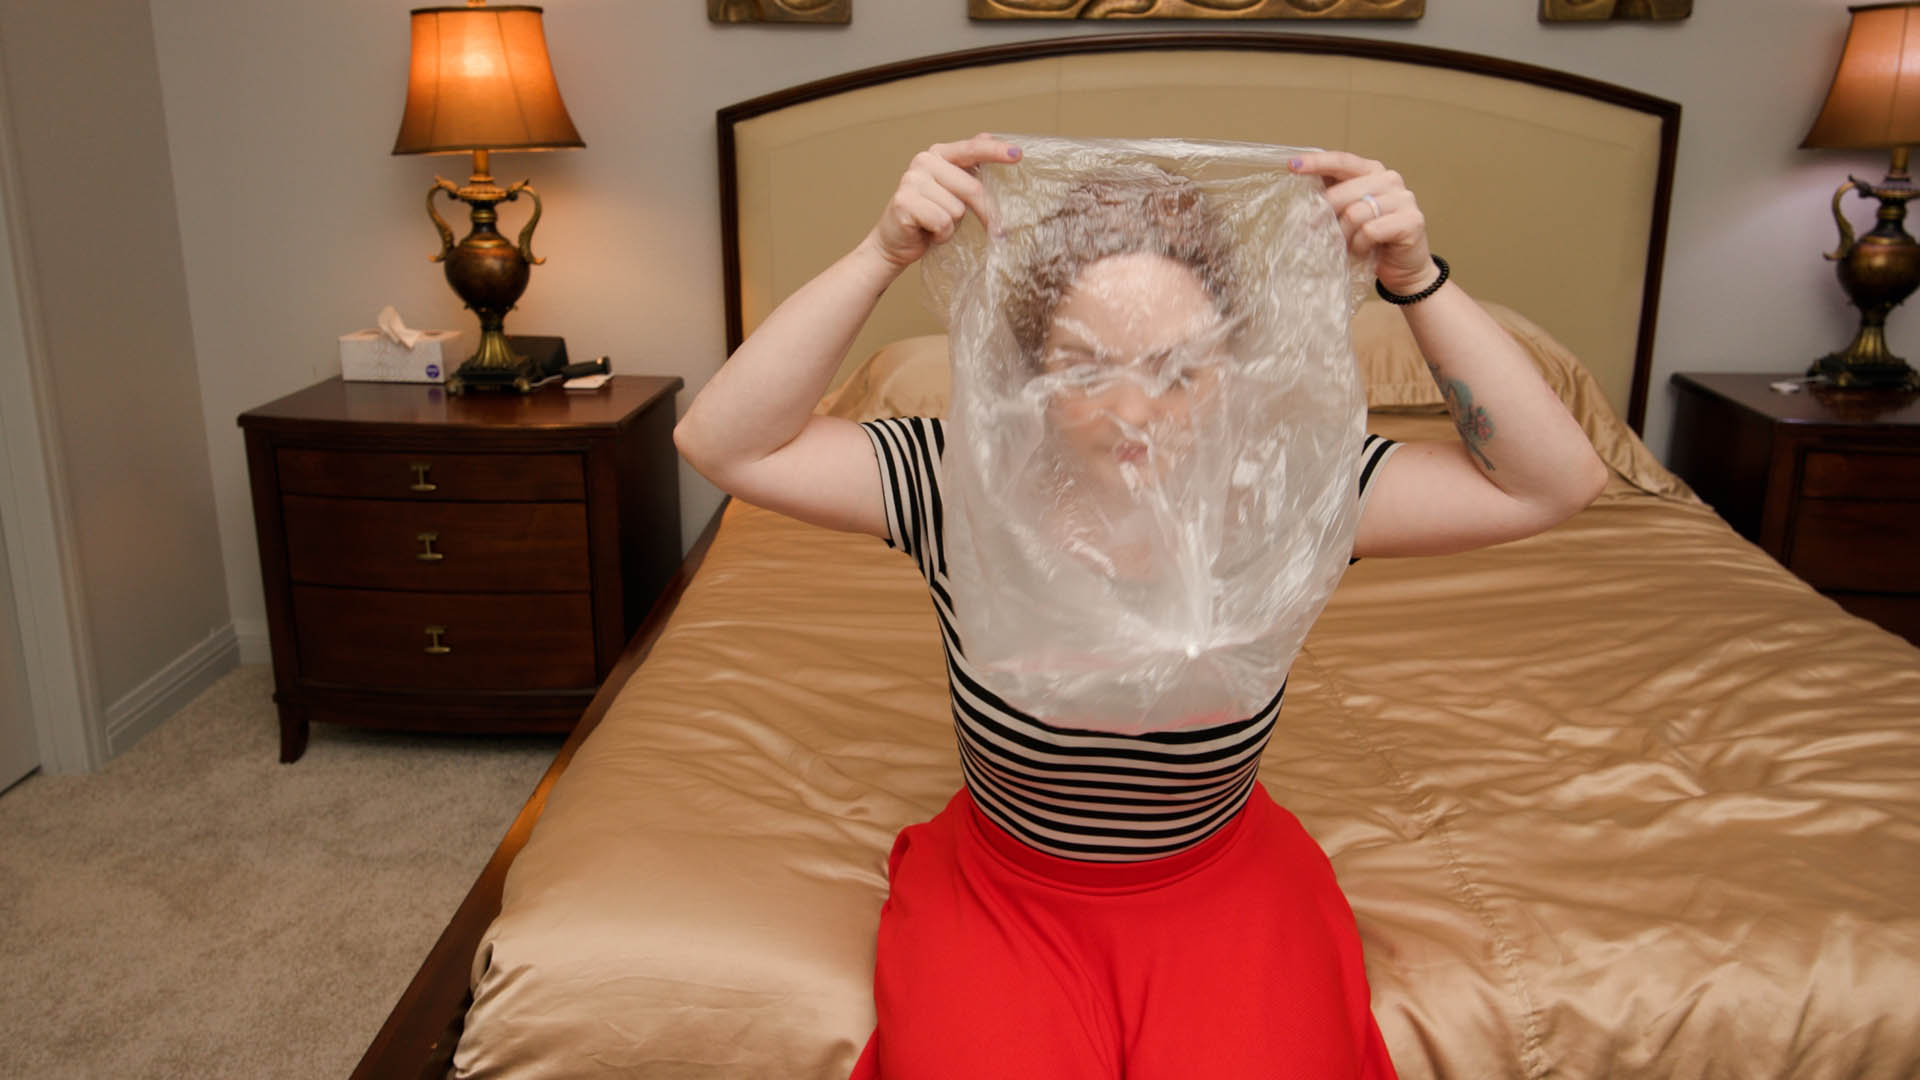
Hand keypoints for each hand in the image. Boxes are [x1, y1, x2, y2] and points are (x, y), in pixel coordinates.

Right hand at [863, 134, 1020, 270]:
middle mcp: (923, 162)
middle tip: (985, 228)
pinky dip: (940, 235)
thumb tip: (987, 136)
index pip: (972, 149)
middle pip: (972, 188)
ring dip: (952, 226)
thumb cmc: (929, 216)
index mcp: (938, 154)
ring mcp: (912, 181)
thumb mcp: (953, 190)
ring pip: (957, 210)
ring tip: (936, 226)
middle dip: (981, 212)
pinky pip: (942, 222)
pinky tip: (927, 232)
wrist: (894, 242)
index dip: (995, 151)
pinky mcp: (905, 202)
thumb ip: (969, 166)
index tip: (1018, 155)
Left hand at [1288, 151, 1437, 295]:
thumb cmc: (1371, 239)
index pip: (1342, 161)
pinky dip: (1360, 245)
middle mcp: (1389, 179)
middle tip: (1318, 233)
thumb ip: (1332, 196)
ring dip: (1344, 235)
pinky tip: (1364, 250)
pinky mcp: (1411, 220)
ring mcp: (1403, 198)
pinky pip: (1369, 231)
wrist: (1403, 267)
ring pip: (1354, 214)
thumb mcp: (1347, 213)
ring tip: (1347, 245)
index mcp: (1372, 171)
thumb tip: (1302, 187)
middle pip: (1342, 193)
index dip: (1317, 162)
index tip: (1293, 166)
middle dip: (1325, 217)